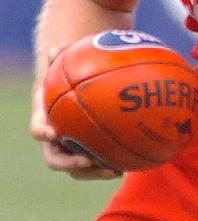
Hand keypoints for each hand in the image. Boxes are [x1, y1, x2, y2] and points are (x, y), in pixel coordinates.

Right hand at [30, 50, 121, 180]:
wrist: (70, 92)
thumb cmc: (66, 78)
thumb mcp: (64, 66)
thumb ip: (62, 57)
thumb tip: (57, 48)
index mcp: (44, 120)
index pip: (38, 129)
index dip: (44, 133)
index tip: (54, 133)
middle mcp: (55, 141)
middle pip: (57, 160)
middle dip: (71, 165)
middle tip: (88, 163)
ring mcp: (71, 151)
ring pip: (80, 169)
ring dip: (95, 173)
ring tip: (116, 171)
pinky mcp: (89, 155)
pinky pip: (100, 162)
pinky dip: (114, 163)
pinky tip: (135, 162)